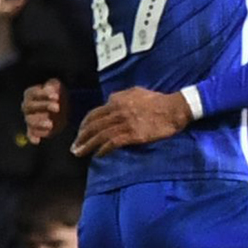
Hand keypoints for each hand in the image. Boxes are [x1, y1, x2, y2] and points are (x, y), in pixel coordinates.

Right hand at [24, 79, 68, 142]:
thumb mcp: (56, 87)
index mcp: (30, 94)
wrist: (62, 109)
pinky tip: (37, 140)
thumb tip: (48, 89)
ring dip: (39, 122)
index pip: (33, 93)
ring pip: (29, 120)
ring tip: (50, 124)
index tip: (55, 96)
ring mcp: (30, 119)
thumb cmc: (57, 96)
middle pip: (30, 106)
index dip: (43, 94)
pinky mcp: (34, 129)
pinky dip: (32, 137)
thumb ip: (52, 86)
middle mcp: (27, 106)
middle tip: (57, 107)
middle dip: (44, 106)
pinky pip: (30, 134)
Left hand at [71, 88, 192, 157]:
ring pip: (100, 135)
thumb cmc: (157, 100)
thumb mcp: (135, 91)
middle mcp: (117, 111)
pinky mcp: (133, 134)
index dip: (84, 125)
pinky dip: (103, 149)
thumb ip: (120, 96)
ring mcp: (124, 123)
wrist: (173, 109)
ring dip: (87, 145)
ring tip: (79, 153)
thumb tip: (110, 100)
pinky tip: (98, 155)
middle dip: (81, 137)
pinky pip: (113, 143)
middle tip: (74, 146)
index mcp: (116, 100)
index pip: (94, 114)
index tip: (80, 133)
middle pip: (93, 125)